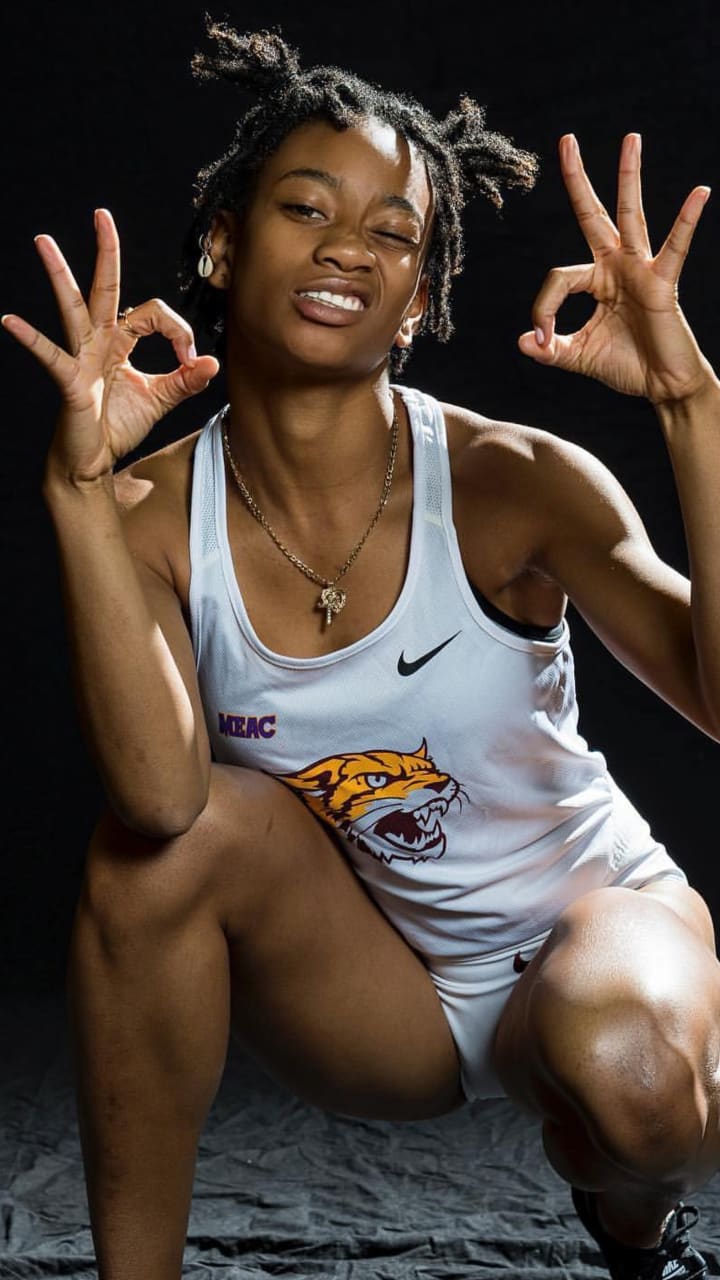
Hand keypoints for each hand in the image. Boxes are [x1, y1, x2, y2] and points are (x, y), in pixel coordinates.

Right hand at [1, 209, 218, 482]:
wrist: (92, 461)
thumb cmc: (117, 426)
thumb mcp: (159, 400)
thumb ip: (185, 381)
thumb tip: (213, 362)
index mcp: (121, 342)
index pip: (153, 314)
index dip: (179, 331)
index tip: (192, 361)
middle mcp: (98, 342)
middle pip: (105, 288)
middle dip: (106, 251)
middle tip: (102, 214)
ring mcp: (81, 359)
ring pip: (72, 308)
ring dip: (60, 274)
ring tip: (44, 241)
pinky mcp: (70, 382)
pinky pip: (51, 356)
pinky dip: (31, 339)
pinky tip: (9, 321)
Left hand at [518, 134, 714, 403]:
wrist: (662, 387)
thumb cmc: (626, 366)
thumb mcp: (578, 358)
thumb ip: (550, 350)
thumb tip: (522, 341)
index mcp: (596, 280)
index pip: (559, 278)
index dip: (543, 308)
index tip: (542, 339)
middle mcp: (617, 266)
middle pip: (593, 214)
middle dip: (578, 179)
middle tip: (566, 140)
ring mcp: (640, 270)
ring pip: (630, 216)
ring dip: (628, 177)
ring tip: (630, 138)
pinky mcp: (663, 283)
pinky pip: (675, 247)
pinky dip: (687, 221)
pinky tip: (700, 193)